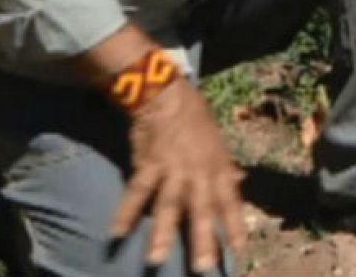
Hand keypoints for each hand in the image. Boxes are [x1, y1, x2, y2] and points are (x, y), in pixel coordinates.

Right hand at [109, 79, 247, 271]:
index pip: (231, 202)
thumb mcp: (219, 142)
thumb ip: (226, 167)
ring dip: (162, 234)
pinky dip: (125, 213)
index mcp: (219, 168)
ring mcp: (173, 170)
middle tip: (203, 268)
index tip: (240, 251)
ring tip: (156, 261)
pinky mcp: (148, 165)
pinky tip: (115, 234)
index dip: (236, 226)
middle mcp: (199, 172)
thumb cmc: (195, 118)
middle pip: (202, 211)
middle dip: (203, 240)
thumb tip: (240, 181)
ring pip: (169, 206)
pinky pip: (136, 193)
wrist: (167, 95)